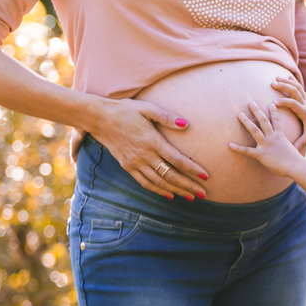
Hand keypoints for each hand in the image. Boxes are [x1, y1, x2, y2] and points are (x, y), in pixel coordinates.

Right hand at [89, 97, 207, 200]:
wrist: (100, 119)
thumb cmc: (126, 111)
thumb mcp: (147, 108)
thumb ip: (167, 117)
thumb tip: (187, 124)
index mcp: (152, 141)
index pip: (177, 160)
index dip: (192, 170)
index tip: (206, 176)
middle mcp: (144, 155)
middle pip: (170, 175)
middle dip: (188, 186)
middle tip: (203, 193)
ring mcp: (135, 163)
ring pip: (159, 182)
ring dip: (176, 191)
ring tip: (191, 197)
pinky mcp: (128, 167)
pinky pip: (145, 183)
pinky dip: (158, 190)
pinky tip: (169, 195)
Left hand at [229, 102, 305, 186]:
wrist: (296, 166)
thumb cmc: (296, 161)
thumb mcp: (293, 150)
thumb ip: (287, 148)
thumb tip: (289, 151)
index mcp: (280, 136)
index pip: (277, 121)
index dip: (274, 112)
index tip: (271, 103)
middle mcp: (273, 138)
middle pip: (264, 121)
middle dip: (257, 111)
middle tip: (251, 103)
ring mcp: (266, 145)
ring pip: (255, 130)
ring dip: (247, 121)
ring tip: (240, 114)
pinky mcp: (261, 154)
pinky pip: (247, 151)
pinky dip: (238, 148)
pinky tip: (229, 145)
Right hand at [270, 75, 305, 150]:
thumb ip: (300, 143)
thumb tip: (291, 151)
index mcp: (305, 113)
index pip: (294, 104)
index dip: (284, 102)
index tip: (273, 103)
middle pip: (295, 91)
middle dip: (284, 86)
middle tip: (272, 83)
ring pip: (297, 87)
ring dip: (287, 82)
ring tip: (276, 77)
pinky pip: (299, 88)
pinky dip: (293, 82)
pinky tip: (286, 77)